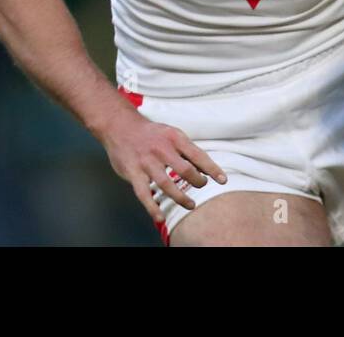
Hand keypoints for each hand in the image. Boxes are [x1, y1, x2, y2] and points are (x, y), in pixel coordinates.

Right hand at [101, 109, 225, 223]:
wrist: (120, 126)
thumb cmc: (151, 133)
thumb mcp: (171, 134)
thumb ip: (186, 150)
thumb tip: (204, 167)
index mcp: (175, 138)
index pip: (198, 155)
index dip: (212, 169)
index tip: (222, 180)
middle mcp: (161, 149)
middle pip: (185, 170)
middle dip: (197, 181)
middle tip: (201, 185)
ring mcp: (146, 162)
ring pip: (166, 184)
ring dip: (180, 197)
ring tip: (190, 204)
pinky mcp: (132, 172)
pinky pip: (143, 193)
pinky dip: (152, 207)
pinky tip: (160, 216)